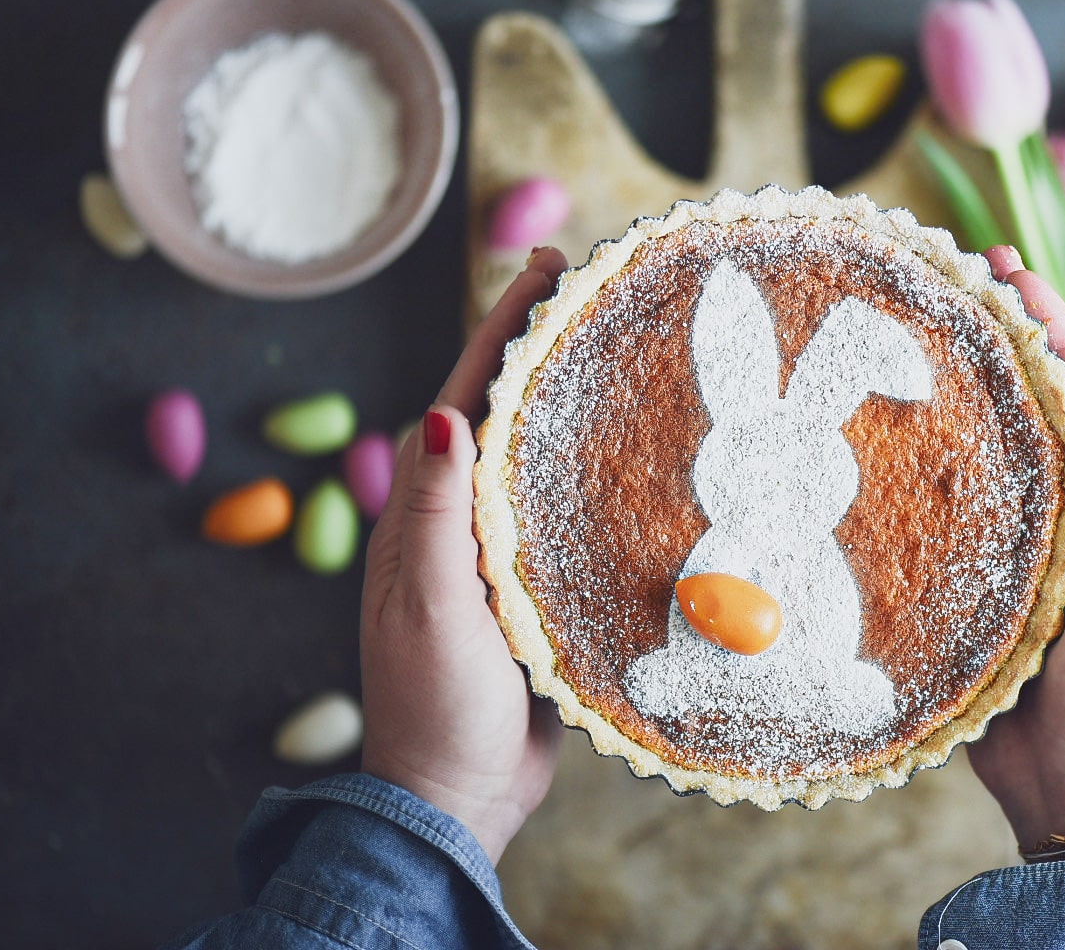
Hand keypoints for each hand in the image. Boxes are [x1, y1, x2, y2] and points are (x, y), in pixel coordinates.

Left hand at [359, 248, 569, 861]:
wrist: (455, 797)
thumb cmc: (436, 704)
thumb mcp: (433, 607)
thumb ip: (436, 515)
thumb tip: (443, 412)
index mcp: (426, 512)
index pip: (463, 397)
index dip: (502, 329)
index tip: (543, 267)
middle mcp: (461, 521)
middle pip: (502, 412)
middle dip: (541, 346)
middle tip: (591, 287)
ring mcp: (501, 555)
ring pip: (538, 458)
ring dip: (572, 401)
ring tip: (620, 349)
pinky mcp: (538, 590)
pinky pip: (567, 513)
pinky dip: (595, 472)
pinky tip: (638, 459)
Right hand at [968, 246, 1064, 846]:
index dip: (1055, 332)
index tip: (1010, 275)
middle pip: (1041, 405)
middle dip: (1006, 339)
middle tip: (958, 277)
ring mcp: (1025, 544)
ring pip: (994, 446)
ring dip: (964, 386)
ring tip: (920, 331)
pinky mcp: (976, 581)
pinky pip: (951, 505)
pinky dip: (925, 459)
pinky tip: (886, 434)